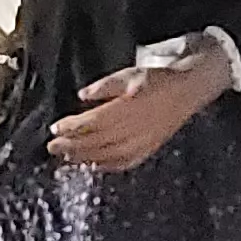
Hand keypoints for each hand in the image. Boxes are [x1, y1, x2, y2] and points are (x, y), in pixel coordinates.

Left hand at [48, 52, 228, 171]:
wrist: (188, 90)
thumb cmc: (156, 80)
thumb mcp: (129, 74)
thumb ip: (105, 86)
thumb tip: (83, 96)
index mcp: (129, 107)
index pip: (94, 122)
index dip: (73, 127)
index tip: (55, 128)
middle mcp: (135, 128)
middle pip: (97, 142)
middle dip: (72, 146)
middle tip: (52, 147)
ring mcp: (143, 141)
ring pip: (109, 155)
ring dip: (85, 158)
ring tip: (67, 157)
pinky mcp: (149, 148)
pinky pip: (126, 162)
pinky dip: (108, 166)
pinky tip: (94, 165)